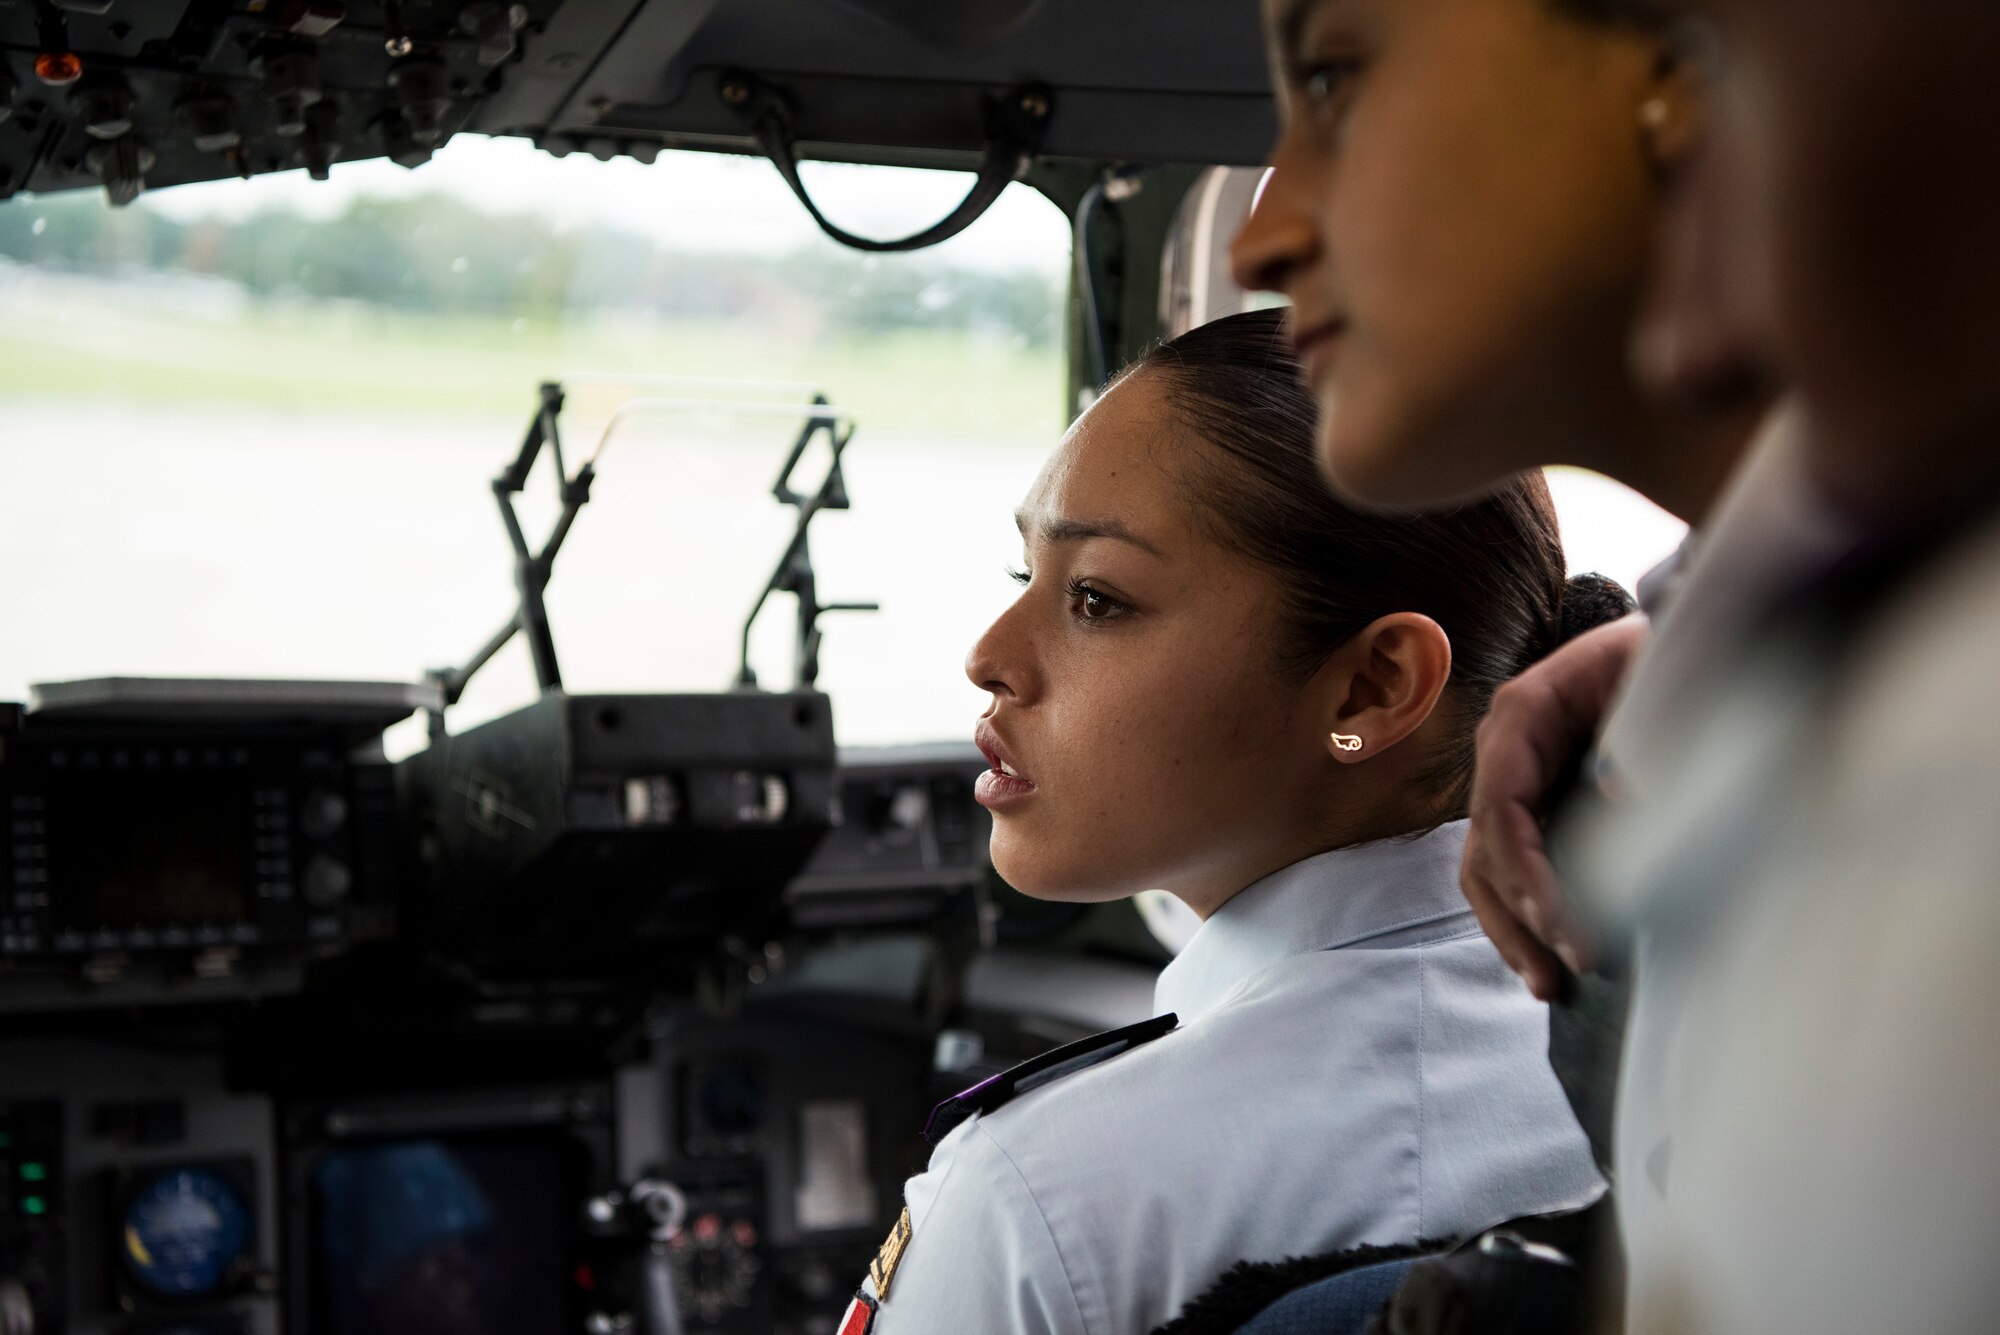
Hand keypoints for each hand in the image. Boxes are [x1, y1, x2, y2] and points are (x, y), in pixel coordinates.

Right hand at [1462, 614, 1648, 1000]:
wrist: (1687, 634)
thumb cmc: (1670, 651)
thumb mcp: (1662, 678)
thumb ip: (1646, 734)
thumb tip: (1622, 799)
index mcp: (1523, 713)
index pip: (1502, 809)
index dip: (1526, 875)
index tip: (1567, 927)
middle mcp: (1505, 749)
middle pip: (1485, 848)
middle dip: (1520, 915)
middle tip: (1569, 968)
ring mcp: (1517, 776)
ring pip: (1487, 866)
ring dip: (1512, 928)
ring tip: (1548, 984)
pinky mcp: (1540, 800)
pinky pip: (1514, 865)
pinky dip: (1525, 913)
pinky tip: (1549, 956)